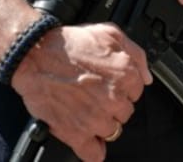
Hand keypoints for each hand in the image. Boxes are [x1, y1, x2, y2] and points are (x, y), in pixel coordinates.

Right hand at [12, 23, 151, 161]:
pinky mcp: (76, 133)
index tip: (109, 84)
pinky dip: (93, 151)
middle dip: (112, 105)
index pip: (136, 92)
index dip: (122, 88)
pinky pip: (94, 154)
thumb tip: (147, 76)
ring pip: (112, 131)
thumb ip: (135, 54)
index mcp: (126, 75)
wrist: (35, 56)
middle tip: (94, 94)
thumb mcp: (109, 33)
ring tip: (85, 109)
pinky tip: (88, 141)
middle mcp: (114, 98)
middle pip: (125, 113)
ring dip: (101, 124)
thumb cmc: (69, 44)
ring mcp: (96, 118)